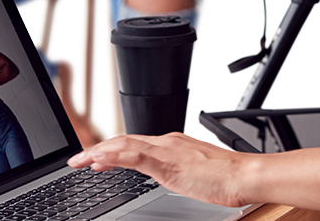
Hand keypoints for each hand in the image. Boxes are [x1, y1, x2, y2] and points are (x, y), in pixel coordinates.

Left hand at [68, 133, 249, 207]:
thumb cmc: (226, 177)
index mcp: (172, 145)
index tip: (94, 159)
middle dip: (97, 150)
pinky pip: (135, 155)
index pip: (134, 144)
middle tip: (76, 160)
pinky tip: (100, 160)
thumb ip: (178, 172)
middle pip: (124, 142)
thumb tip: (170, 177)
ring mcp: (166, 150)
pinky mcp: (168, 162)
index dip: (111, 150)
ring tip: (79, 160)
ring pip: (124, 145)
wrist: (243, 174)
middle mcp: (166, 142)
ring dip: (98, 152)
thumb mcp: (194, 174)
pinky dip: (114, 155)